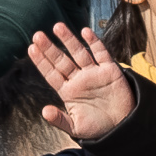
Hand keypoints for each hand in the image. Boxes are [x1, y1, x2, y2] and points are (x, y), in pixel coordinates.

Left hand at [27, 25, 135, 142]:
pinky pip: (101, 54)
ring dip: (69, 40)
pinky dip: (94, 43)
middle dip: (50, 48)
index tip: (31, 49)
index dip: (41, 61)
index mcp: (68, 92)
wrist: (123, 127)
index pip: (51, 73)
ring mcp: (94, 73)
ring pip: (79, 53)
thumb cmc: (98, 129)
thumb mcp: (76, 128)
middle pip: (61, 61)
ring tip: (57, 27)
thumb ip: (60, 120)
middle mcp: (79, 79)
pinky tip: (85, 32)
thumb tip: (44, 111)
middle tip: (37, 35)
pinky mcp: (110, 71)